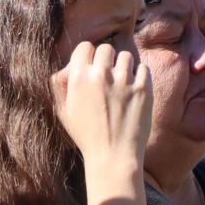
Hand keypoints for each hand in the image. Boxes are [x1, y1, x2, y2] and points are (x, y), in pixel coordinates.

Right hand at [51, 40, 150, 187]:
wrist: (113, 156)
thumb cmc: (87, 136)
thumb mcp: (64, 111)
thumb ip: (61, 85)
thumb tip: (67, 68)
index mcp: (78, 78)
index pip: (85, 47)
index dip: (88, 56)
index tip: (91, 66)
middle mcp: (100, 75)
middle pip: (106, 48)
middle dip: (106, 60)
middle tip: (107, 76)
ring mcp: (123, 81)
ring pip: (125, 56)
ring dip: (123, 67)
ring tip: (122, 83)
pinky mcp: (143, 89)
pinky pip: (143, 68)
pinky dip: (139, 76)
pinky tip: (134, 90)